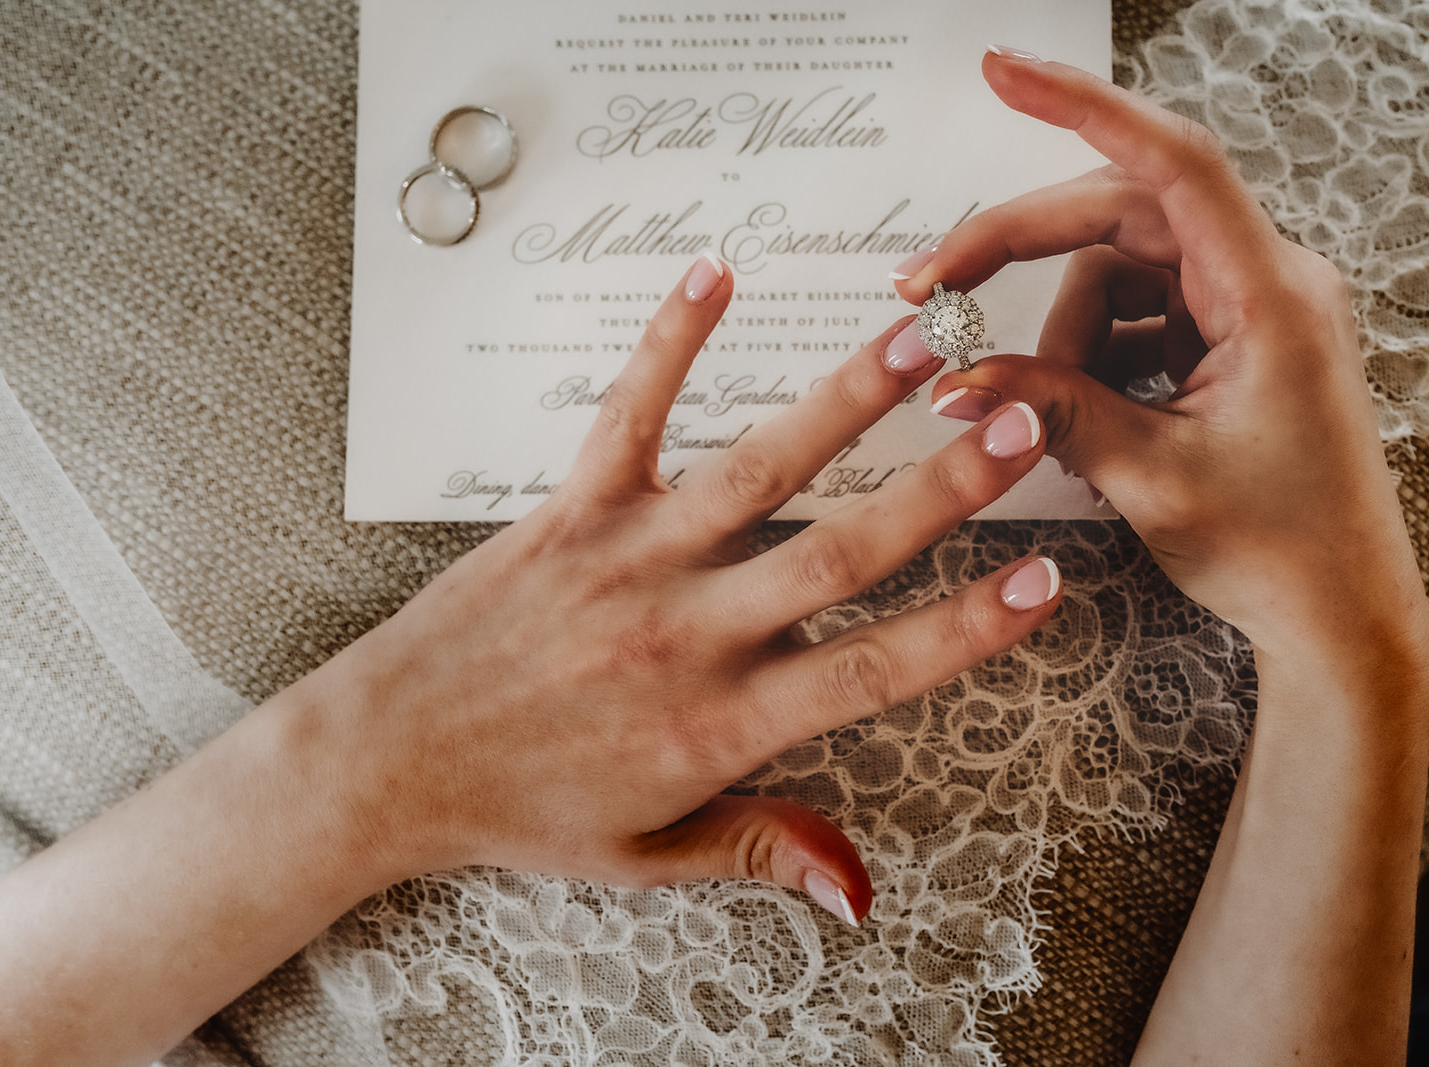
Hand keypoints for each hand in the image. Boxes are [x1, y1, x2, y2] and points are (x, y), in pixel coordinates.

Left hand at [297, 254, 1064, 922]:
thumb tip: (861, 893)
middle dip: (939, 490)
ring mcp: (628, 562)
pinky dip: (669, 345)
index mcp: (718, 722)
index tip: (1042, 581)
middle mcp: (685, 632)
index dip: (963, 629)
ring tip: (914, 343)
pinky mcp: (569, 513)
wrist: (386, 760)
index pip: (869, 670)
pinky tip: (714, 277)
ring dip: (839, 405)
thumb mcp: (650, 854)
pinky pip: (626, 416)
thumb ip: (762, 852)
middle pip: (836, 552)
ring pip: (752, 472)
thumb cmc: (520, 808)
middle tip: (1019, 423)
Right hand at [900, 50, 1428, 679]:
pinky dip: (1090, 363)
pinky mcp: (1227, 343)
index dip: (1082, 107)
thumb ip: (1046, 410)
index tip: (1003, 71)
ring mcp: (1246, 312)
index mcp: (1269, 297)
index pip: (1171, 165)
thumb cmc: (1278, 551)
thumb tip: (951, 377)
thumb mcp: (1148, 477)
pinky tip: (1096, 431)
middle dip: (1018, 249)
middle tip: (930, 291)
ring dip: (1061, 341)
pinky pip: (1132, 319)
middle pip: (1116, 218)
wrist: (1338, 616)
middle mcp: (1264, 283)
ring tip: (1067, 430)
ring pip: (1113, 276)